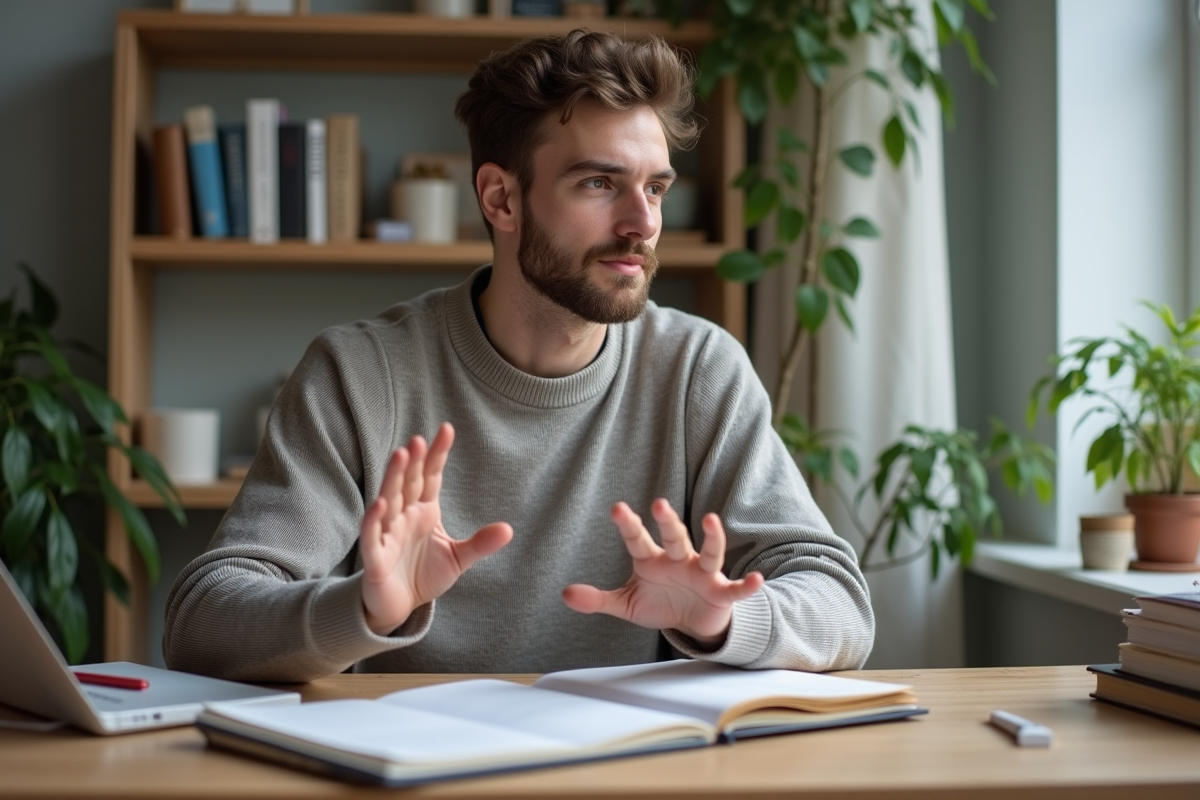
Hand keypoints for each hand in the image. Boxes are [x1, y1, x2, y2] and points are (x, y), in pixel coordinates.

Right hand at [360, 422, 511, 635]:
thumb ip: (480, 543)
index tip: (446, 429)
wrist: (398, 606)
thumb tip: (509, 529)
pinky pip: (372, 536)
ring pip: (389, 500)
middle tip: (419, 439)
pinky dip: (374, 521)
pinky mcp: (375, 558)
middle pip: (408, 483)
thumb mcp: (457, 557)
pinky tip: (379, 504)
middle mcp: (404, 516)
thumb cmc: (423, 574)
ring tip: (401, 455)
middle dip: (413, 462)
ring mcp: (387, 534)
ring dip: (393, 478)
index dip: (437, 454)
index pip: (430, 477)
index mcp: (424, 511)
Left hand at [561, 499, 763, 647]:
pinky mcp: (721, 592)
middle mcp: (679, 560)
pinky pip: (735, 588)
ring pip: (707, 552)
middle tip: (657, 504)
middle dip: (668, 521)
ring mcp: (702, 574)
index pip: (638, 540)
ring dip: (710, 537)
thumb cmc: (660, 603)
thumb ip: (599, 599)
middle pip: (674, 536)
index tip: (617, 508)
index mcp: (653, 560)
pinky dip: (747, 586)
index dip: (628, 525)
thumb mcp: (627, 604)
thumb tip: (565, 594)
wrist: (693, 622)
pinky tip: (758, 580)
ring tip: (710, 520)